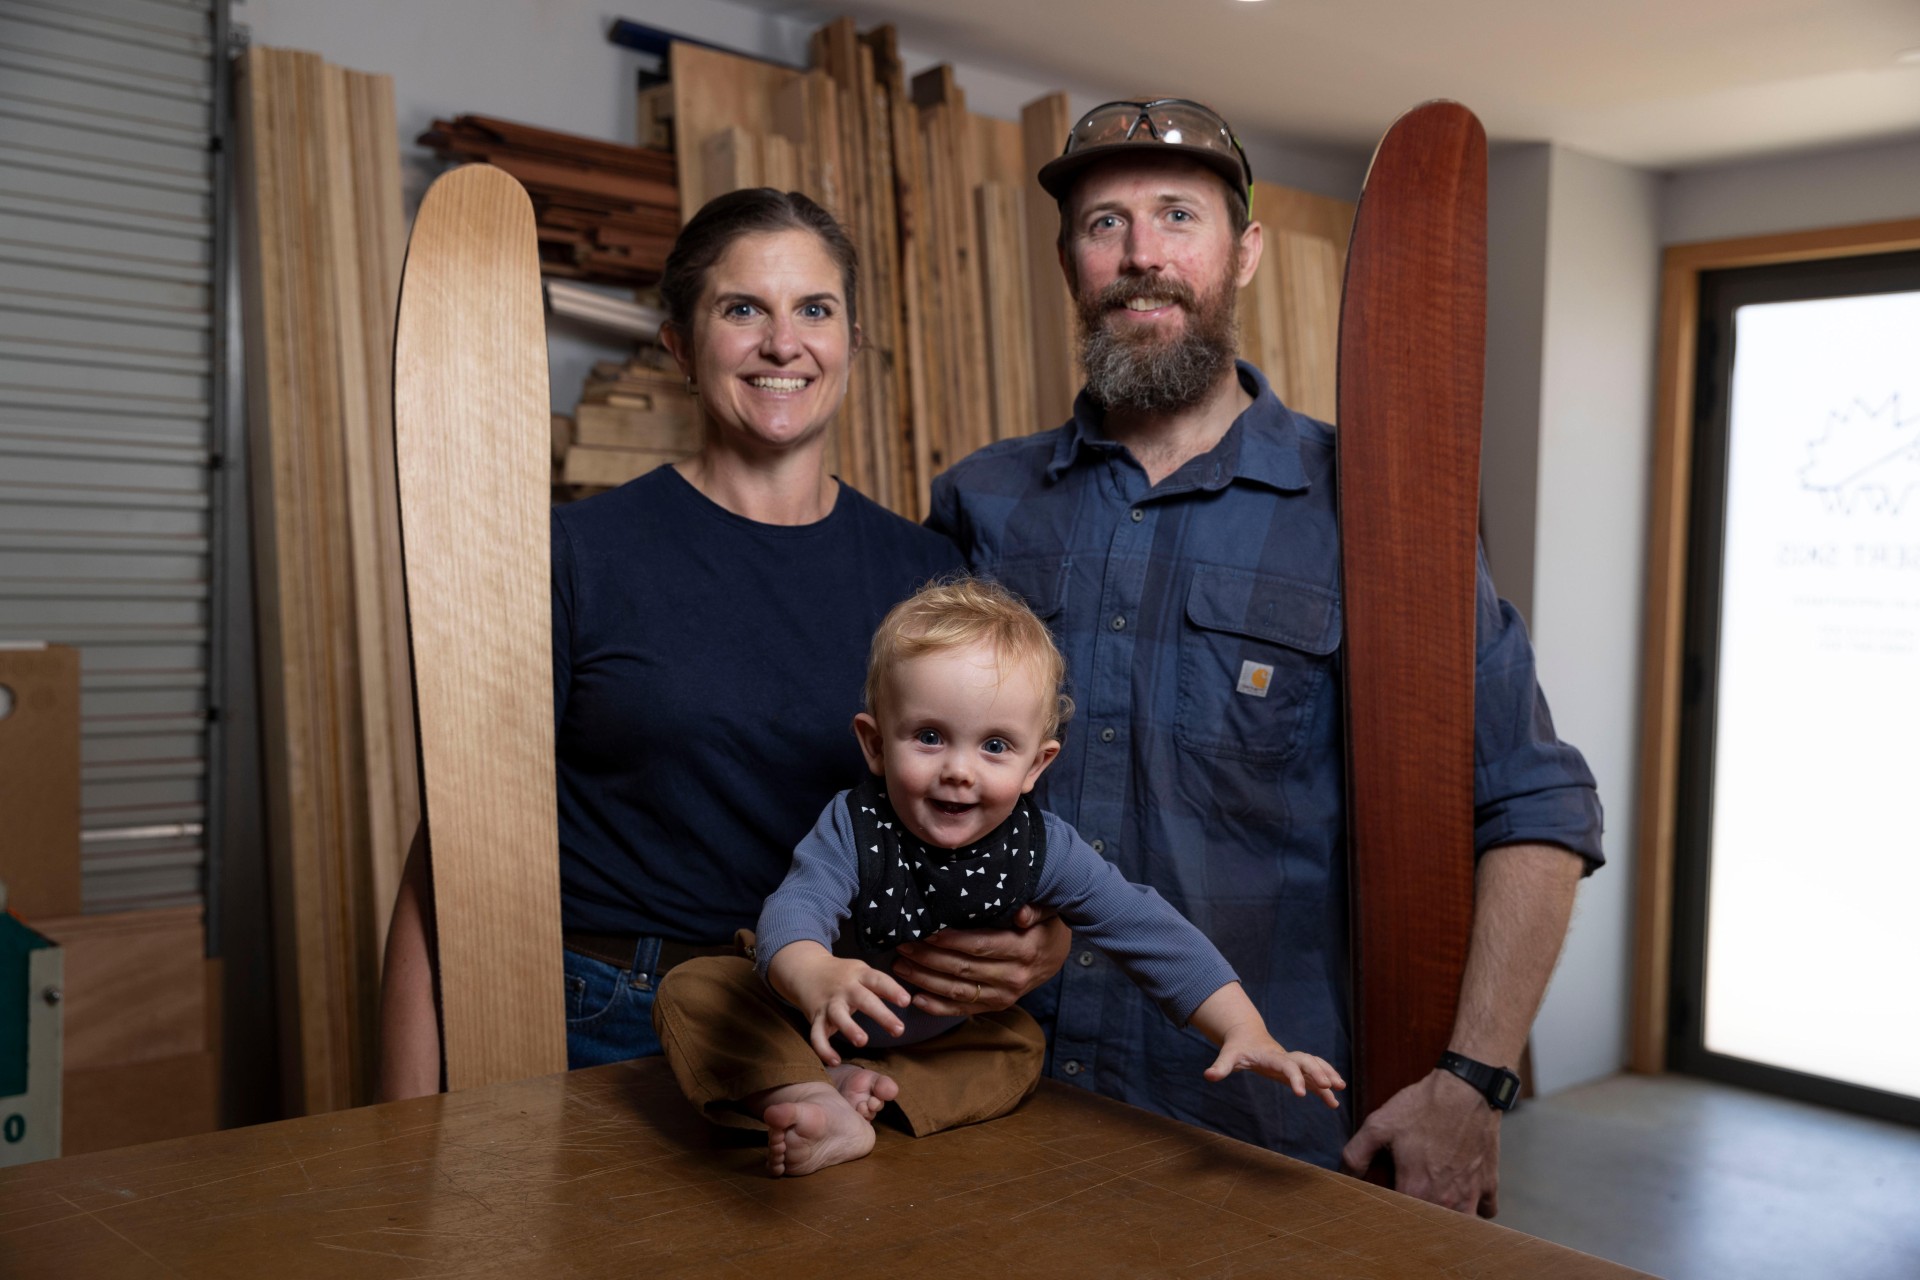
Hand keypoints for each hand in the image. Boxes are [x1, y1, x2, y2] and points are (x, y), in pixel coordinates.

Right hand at [768, 943, 910, 1066]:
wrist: (805, 970)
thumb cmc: (842, 975)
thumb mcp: (861, 972)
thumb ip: (881, 985)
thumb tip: (908, 1000)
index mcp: (859, 974)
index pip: (878, 980)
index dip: (892, 990)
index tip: (906, 1001)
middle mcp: (844, 988)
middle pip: (863, 999)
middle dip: (881, 1015)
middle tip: (899, 1030)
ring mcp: (829, 1003)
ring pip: (838, 1016)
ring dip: (849, 1028)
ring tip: (862, 1041)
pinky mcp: (815, 1017)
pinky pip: (816, 1034)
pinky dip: (823, 1049)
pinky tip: (835, 1061)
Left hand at [889, 904, 1070, 1014]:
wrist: (1056, 957)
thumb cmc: (1045, 928)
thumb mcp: (1047, 913)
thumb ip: (1034, 910)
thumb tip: (1021, 913)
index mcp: (1023, 950)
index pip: (980, 945)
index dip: (951, 940)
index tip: (926, 931)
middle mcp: (1012, 977)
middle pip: (962, 968)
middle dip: (928, 957)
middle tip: (902, 944)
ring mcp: (1003, 996)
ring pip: (957, 990)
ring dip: (925, 980)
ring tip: (900, 966)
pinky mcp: (995, 1006)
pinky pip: (962, 1009)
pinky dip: (938, 1006)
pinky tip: (916, 998)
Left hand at [1204, 1029, 1344, 1107]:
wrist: (1247, 1036)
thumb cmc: (1238, 1048)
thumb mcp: (1228, 1056)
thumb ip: (1220, 1066)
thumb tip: (1208, 1076)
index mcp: (1272, 1056)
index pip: (1287, 1065)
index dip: (1295, 1077)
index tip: (1301, 1094)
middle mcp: (1286, 1057)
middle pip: (1307, 1062)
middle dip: (1319, 1072)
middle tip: (1330, 1087)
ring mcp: (1292, 1062)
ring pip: (1315, 1065)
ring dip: (1328, 1075)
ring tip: (1340, 1090)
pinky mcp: (1295, 1069)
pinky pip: (1314, 1075)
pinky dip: (1325, 1084)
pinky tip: (1334, 1099)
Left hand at [1340, 1069, 1501, 1216]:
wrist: (1467, 1088)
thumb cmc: (1423, 1106)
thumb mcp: (1379, 1124)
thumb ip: (1356, 1154)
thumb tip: (1343, 1177)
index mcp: (1416, 1190)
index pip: (1400, 1221)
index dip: (1390, 1218)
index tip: (1385, 1210)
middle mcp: (1446, 1200)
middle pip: (1431, 1227)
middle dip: (1419, 1224)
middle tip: (1410, 1209)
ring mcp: (1471, 1193)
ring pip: (1461, 1226)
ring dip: (1449, 1221)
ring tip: (1437, 1209)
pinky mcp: (1489, 1183)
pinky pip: (1485, 1210)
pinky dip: (1476, 1207)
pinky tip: (1464, 1194)